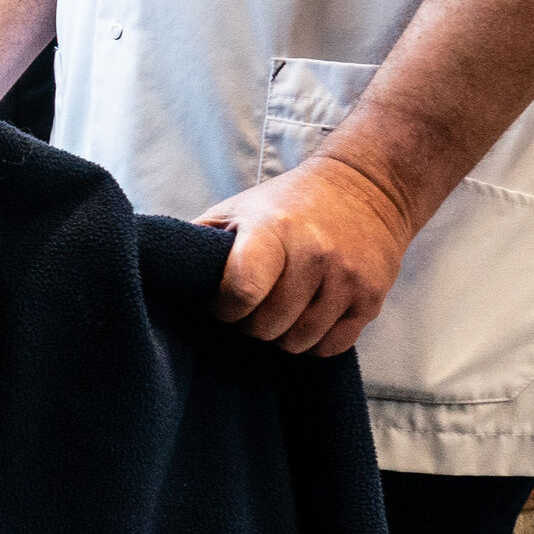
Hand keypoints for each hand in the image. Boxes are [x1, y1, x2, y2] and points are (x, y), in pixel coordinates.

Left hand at [199, 152, 419, 357]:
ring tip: (279, 309)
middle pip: (266, 326)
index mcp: (274, 229)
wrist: (367, 187)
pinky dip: (313, 341)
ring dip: (281, 335)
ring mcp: (347, 278)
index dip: (224, 308)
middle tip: (253, 305)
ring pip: (298, 342)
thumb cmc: (289, 203)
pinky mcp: (372, 298)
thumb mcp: (240, 208)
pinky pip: (330, 346)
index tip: (223, 302)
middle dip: (251, 323)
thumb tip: (161, 270)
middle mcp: (315, 254)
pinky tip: (306, 316)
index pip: (242, 291)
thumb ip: (202, 239)